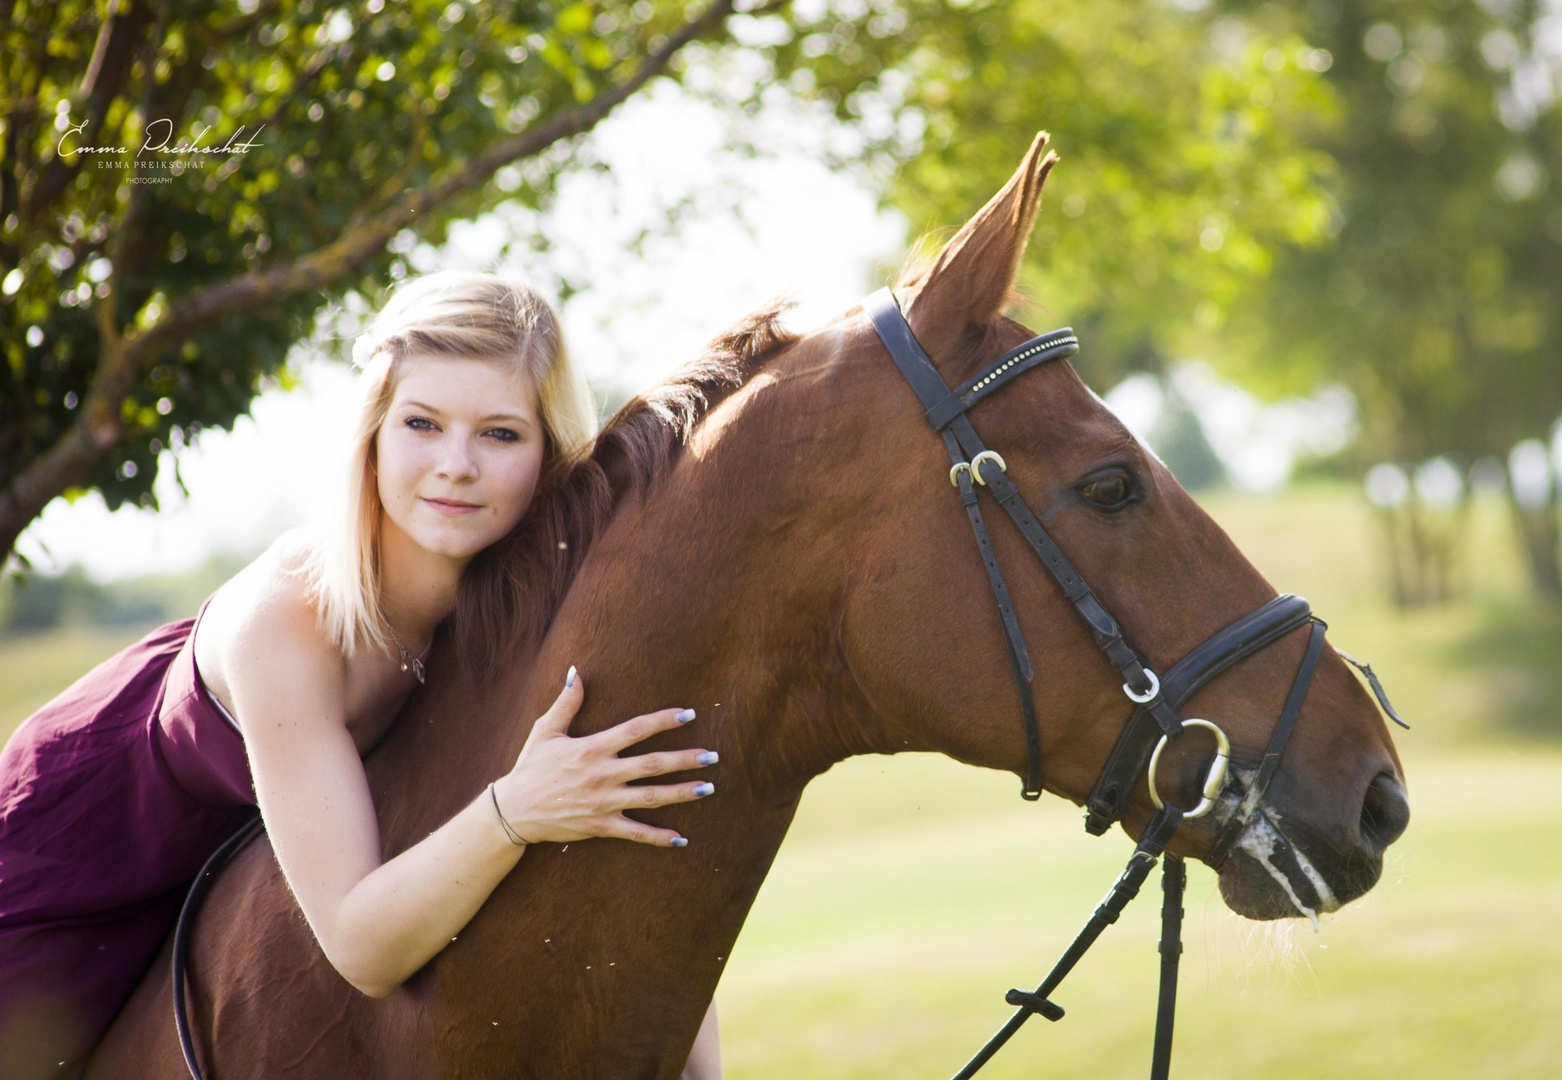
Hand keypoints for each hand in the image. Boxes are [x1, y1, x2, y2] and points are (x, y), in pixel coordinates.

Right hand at [492, 668, 716, 847]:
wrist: (513, 811)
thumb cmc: (530, 767)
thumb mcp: (545, 730)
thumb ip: (566, 702)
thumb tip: (576, 672)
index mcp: (591, 747)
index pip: (636, 729)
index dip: (664, 720)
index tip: (689, 714)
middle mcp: (601, 774)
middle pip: (652, 764)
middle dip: (685, 760)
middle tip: (712, 756)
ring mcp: (603, 802)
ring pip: (650, 797)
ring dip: (681, 793)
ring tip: (708, 787)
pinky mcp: (600, 825)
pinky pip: (635, 833)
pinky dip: (658, 837)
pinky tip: (681, 838)